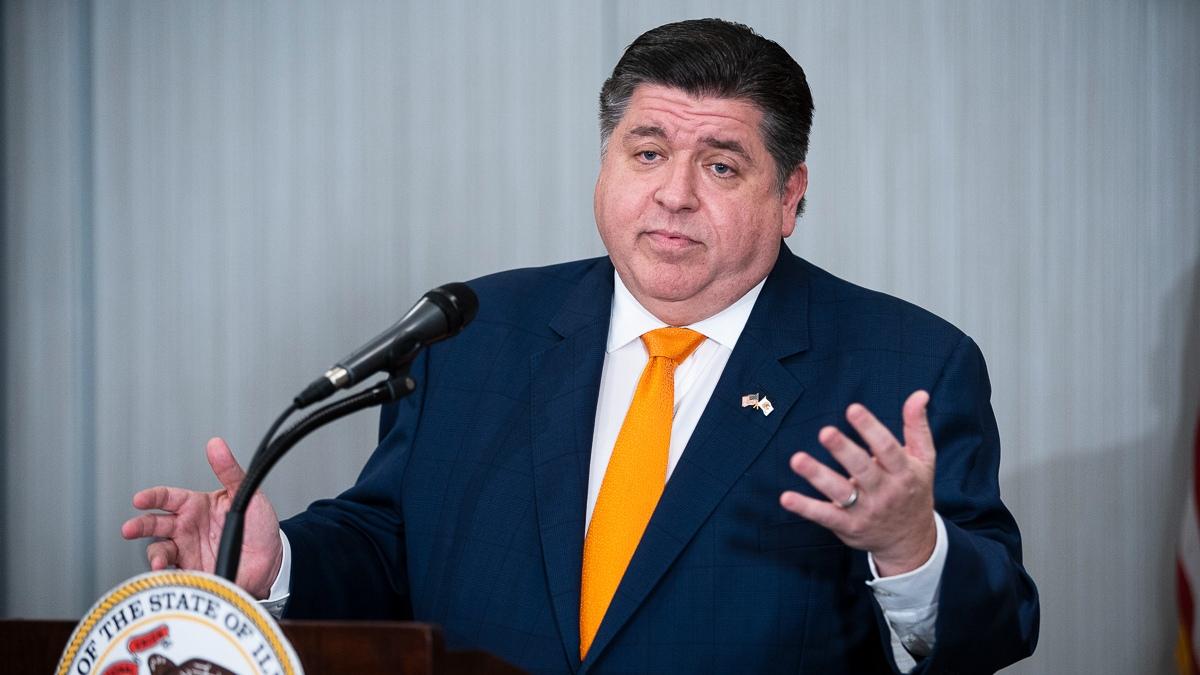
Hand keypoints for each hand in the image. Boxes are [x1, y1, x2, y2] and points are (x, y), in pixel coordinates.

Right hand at [121, 437, 282, 598]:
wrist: (272, 560)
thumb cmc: (258, 525)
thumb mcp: (246, 494)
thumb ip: (229, 471)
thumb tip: (216, 445)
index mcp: (196, 506)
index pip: (167, 497)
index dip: (152, 497)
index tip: (140, 499)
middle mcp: (186, 527)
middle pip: (154, 524)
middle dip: (139, 526)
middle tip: (129, 529)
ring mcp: (186, 551)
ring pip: (159, 550)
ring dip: (155, 556)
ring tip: (159, 562)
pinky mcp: (191, 572)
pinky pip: (172, 575)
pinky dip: (167, 577)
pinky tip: (169, 577)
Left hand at [779, 390, 936, 575]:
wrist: (911, 540)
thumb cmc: (913, 490)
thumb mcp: (923, 459)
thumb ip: (917, 426)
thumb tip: (919, 393)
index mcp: (904, 472)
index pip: (887, 448)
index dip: (870, 429)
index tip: (853, 409)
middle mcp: (885, 492)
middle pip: (862, 469)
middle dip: (843, 450)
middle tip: (825, 432)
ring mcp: (866, 511)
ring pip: (840, 492)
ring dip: (817, 476)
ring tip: (797, 459)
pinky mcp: (849, 527)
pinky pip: (825, 516)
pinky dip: (805, 508)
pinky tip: (786, 497)